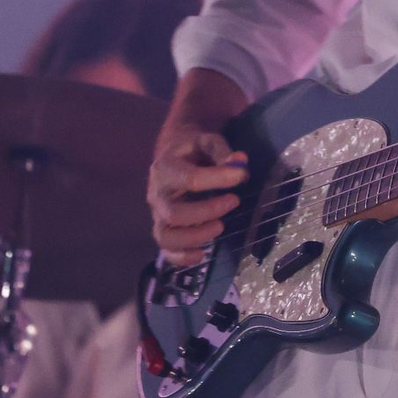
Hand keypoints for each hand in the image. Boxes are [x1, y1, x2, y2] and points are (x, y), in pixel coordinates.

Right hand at [148, 127, 247, 265]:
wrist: (174, 153)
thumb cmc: (192, 148)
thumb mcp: (206, 140)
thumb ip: (221, 150)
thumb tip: (240, 162)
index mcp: (165, 168)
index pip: (189, 179)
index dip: (217, 179)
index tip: (241, 175)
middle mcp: (157, 194)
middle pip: (174, 214)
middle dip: (207, 212)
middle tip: (234, 201)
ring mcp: (157, 214)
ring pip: (167, 236)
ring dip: (195, 237)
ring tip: (221, 226)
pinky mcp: (163, 227)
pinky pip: (166, 250)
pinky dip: (182, 257)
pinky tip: (202, 254)